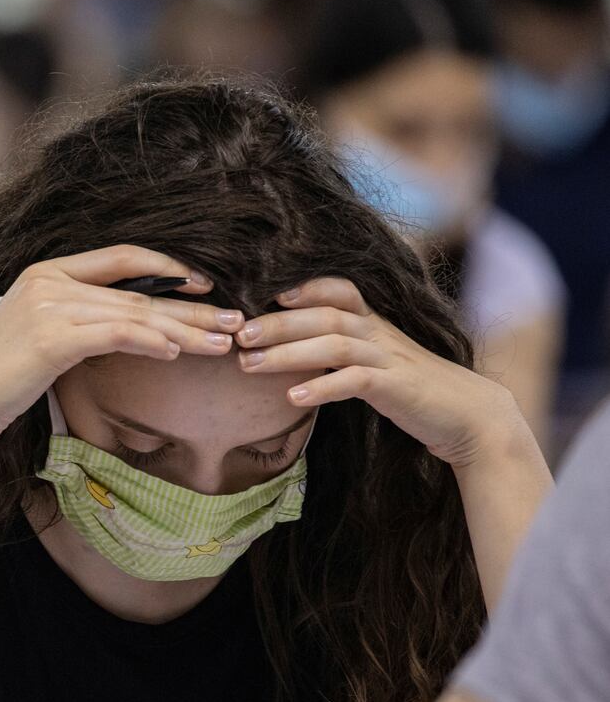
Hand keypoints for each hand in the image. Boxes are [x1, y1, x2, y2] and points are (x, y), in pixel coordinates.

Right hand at [0, 245, 240, 448]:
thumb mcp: (39, 340)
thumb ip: (77, 323)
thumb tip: (132, 331)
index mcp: (46, 273)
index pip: (122, 258)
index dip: (169, 270)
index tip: (206, 288)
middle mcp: (49, 281)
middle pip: (137, 290)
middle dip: (191, 307)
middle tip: (234, 321)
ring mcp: (49, 306)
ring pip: (134, 313)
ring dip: (184, 329)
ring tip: (221, 342)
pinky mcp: (52, 338)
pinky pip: (115, 334)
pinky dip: (151, 341)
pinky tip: (177, 352)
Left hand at [234, 277, 523, 465]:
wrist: (465, 415)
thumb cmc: (409, 387)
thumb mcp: (372, 359)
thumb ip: (338, 348)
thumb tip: (287, 345)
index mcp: (371, 322)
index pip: (337, 290)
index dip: (302, 287)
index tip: (259, 293)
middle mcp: (378, 333)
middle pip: (324, 315)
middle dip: (277, 323)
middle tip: (237, 334)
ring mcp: (388, 358)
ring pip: (333, 345)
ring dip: (286, 353)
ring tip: (248, 365)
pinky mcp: (396, 388)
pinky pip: (355, 382)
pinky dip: (322, 387)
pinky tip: (293, 398)